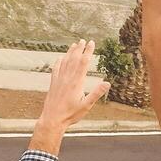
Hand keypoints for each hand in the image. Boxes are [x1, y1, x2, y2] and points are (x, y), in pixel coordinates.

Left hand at [29, 40, 109, 154]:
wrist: (52, 120)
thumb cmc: (70, 114)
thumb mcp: (86, 106)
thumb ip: (96, 93)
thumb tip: (107, 83)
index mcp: (77, 82)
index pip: (84, 62)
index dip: (88, 51)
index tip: (91, 43)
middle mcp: (67, 78)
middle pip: (74, 59)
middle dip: (80, 49)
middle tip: (83, 40)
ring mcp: (59, 80)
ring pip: (65, 62)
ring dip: (70, 52)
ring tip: (74, 45)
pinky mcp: (53, 84)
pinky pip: (56, 69)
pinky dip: (59, 62)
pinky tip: (60, 58)